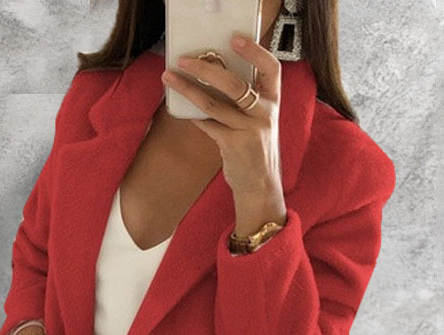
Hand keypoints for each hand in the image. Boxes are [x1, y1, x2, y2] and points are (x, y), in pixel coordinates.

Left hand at [160, 34, 286, 222]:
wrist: (260, 186)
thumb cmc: (256, 151)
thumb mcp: (259, 122)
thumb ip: (246, 103)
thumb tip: (214, 79)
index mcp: (273, 103)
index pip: (270, 69)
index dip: (255, 51)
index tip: (235, 39)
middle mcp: (264, 114)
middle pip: (234, 83)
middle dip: (206, 69)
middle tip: (186, 60)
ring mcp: (249, 130)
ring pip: (214, 104)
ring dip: (188, 90)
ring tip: (170, 78)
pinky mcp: (233, 145)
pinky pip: (207, 125)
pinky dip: (193, 116)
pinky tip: (182, 109)